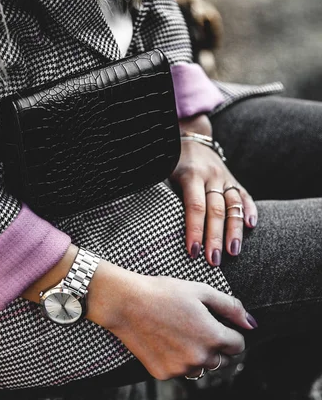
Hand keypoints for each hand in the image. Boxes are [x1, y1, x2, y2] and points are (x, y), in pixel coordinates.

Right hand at [86, 262, 256, 379]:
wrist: (126, 303)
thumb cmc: (164, 292)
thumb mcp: (201, 291)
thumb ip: (231, 308)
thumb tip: (251, 324)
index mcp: (213, 337)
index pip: (238, 345)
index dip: (231, 332)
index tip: (218, 322)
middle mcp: (200, 358)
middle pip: (223, 361)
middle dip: (217, 346)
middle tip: (199, 327)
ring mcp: (181, 368)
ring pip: (202, 368)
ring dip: (199, 355)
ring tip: (182, 333)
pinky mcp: (163, 373)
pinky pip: (181, 371)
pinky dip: (179, 360)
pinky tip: (167, 341)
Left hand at [170, 115, 256, 265]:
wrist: (190, 138)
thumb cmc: (170, 162)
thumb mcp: (162, 172)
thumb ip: (160, 193)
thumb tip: (146, 221)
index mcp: (191, 175)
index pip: (194, 206)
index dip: (195, 230)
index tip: (192, 252)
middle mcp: (211, 176)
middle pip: (216, 210)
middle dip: (216, 238)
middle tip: (213, 262)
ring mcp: (225, 178)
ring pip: (234, 205)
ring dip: (235, 230)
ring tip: (233, 252)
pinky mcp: (234, 180)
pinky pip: (245, 196)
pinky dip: (250, 210)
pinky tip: (252, 226)